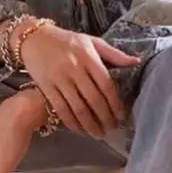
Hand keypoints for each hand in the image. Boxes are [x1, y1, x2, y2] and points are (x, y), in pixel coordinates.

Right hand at [21, 23, 139, 138]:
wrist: (34, 38)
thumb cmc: (67, 40)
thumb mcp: (91, 41)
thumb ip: (114, 54)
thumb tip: (136, 62)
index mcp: (89, 57)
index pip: (106, 85)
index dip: (115, 103)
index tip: (121, 116)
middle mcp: (75, 68)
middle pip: (94, 99)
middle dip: (105, 117)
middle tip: (112, 129)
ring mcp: (59, 78)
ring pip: (78, 107)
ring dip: (90, 124)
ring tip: (98, 134)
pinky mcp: (46, 86)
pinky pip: (61, 108)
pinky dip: (71, 122)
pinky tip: (79, 130)